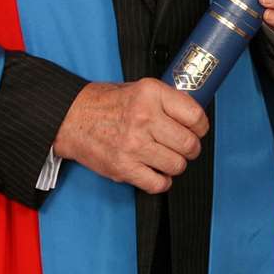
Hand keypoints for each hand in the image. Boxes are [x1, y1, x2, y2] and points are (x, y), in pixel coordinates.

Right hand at [53, 79, 208, 193]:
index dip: (201, 126)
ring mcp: (133, 145)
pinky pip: (158, 184)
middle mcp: (144, 118)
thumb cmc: (106, 103)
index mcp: (151, 94)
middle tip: (185, 146)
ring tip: (166, 157)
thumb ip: (168, 100)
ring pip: (177, 165)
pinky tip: (155, 171)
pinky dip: (161, 181)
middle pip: (189, 144)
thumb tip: (195, 116)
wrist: (71, 118)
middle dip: (191, 148)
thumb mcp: (141, 88)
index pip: (195, 115)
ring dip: (176, 164)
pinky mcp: (123, 168)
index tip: (198, 129)